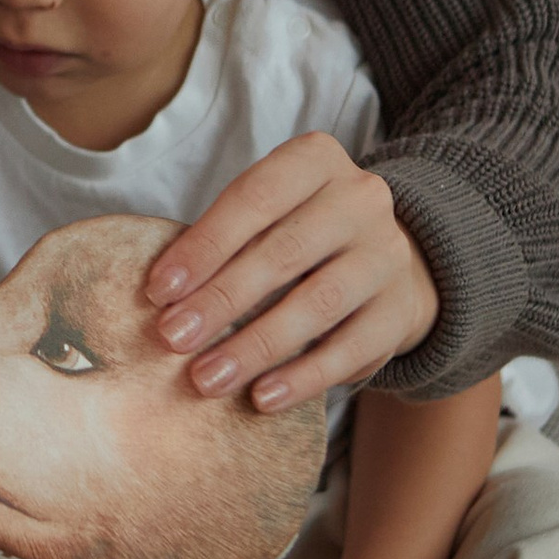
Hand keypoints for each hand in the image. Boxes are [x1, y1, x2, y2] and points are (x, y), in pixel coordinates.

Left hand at [144, 136, 437, 412]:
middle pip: (284, 252)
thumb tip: (163, 298)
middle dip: (221, 299)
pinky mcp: (400, 310)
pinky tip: (262, 397)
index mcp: (317, 160)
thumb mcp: (264, 217)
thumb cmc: (296, 235)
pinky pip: (350, 348)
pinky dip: (302, 377)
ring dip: (256, 345)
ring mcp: (387, 254)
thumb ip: (221, 242)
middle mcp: (360, 199)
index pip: (255, 197)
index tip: (159, 291)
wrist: (381, 262)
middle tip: (173, 338)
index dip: (204, 245)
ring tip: (208, 377)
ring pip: (318, 303)